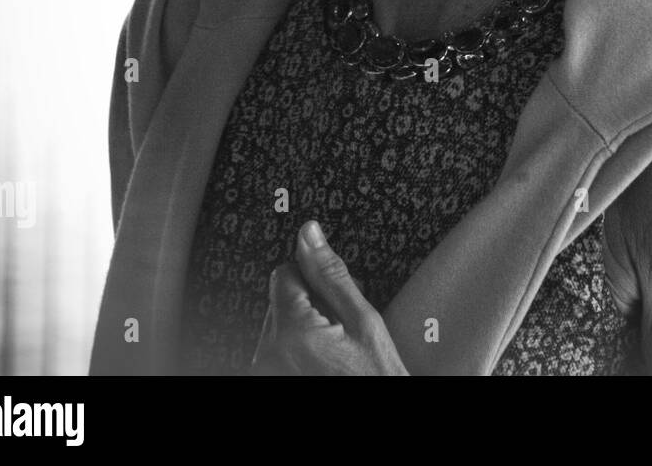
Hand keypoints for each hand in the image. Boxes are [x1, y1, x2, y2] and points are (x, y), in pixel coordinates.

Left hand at [250, 220, 409, 374]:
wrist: (386, 417)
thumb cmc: (378, 378)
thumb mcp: (364, 322)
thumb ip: (331, 275)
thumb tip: (310, 234)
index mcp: (293, 332)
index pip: (284, 274)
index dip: (313, 279)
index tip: (334, 298)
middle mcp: (269, 355)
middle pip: (279, 302)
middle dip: (309, 307)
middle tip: (341, 331)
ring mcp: (265, 372)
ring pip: (278, 328)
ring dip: (302, 331)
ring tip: (334, 353)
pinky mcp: (267, 380)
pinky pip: (276, 353)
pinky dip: (296, 352)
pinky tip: (322, 365)